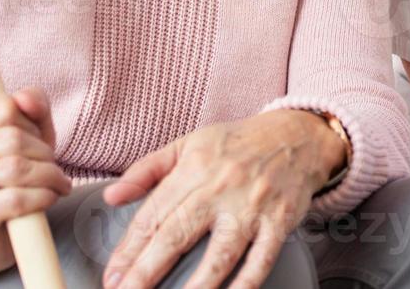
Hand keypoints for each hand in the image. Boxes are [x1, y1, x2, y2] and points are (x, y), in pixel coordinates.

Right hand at [0, 87, 70, 280]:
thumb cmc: (12, 168)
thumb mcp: (29, 130)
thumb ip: (33, 103)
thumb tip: (26, 99)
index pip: (4, 107)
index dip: (31, 122)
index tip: (37, 137)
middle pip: (12, 138)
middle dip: (43, 151)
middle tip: (52, 164)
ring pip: (15, 169)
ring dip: (49, 175)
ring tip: (57, 181)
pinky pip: (15, 201)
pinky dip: (42, 197)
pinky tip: (49, 197)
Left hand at [101, 109, 345, 288]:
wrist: (297, 136)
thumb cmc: (238, 143)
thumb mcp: (188, 144)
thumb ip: (147, 170)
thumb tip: (112, 197)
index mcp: (195, 168)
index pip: (154, 213)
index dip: (129, 248)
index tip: (113, 275)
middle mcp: (222, 187)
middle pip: (178, 235)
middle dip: (147, 271)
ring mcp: (252, 207)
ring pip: (219, 254)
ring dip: (194, 286)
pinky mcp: (279, 222)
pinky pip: (260, 261)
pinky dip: (245, 286)